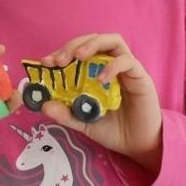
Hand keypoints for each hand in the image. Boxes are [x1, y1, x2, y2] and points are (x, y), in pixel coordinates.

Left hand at [38, 33, 161, 173]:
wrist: (138, 145)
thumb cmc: (112, 130)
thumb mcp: (83, 123)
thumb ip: (65, 114)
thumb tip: (44, 106)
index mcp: (95, 71)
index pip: (77, 51)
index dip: (61, 52)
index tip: (45, 62)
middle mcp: (110, 64)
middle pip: (93, 40)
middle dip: (73, 45)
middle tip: (59, 60)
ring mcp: (126, 68)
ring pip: (113, 41)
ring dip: (92, 44)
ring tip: (78, 57)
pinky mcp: (140, 76)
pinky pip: (127, 61)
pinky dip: (112, 66)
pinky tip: (101, 79)